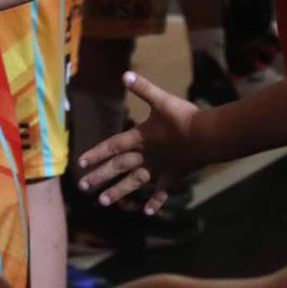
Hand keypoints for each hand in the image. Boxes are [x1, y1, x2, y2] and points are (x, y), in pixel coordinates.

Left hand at [75, 70, 201, 211]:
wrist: (206, 137)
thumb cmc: (183, 117)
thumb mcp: (161, 100)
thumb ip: (143, 89)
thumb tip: (125, 74)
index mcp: (140, 138)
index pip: (112, 146)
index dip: (96, 153)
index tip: (80, 164)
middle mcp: (145, 156)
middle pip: (118, 167)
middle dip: (100, 176)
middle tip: (83, 188)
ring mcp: (158, 169)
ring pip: (134, 182)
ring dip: (118, 191)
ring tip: (103, 202)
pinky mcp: (173, 176)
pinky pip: (162, 192)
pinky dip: (154, 202)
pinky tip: (146, 212)